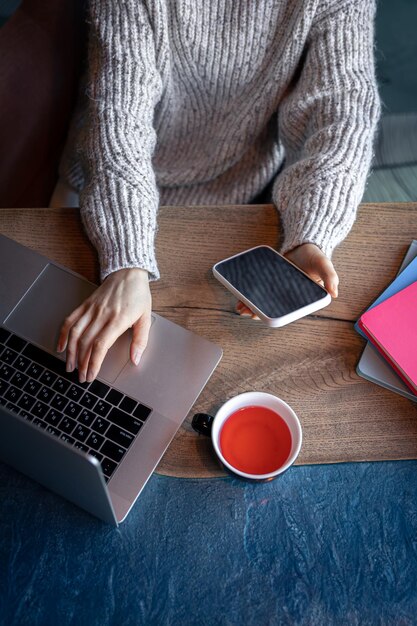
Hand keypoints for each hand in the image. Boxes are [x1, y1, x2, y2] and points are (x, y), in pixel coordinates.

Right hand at [57, 268, 150, 382]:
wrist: (128, 271)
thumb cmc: (138, 294)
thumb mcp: (146, 318)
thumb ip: (140, 340)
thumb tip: (136, 360)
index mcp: (118, 320)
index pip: (100, 345)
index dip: (93, 363)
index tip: (91, 375)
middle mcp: (102, 314)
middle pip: (86, 343)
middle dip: (82, 363)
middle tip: (82, 377)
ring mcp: (91, 309)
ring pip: (75, 333)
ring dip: (70, 352)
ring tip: (70, 366)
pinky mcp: (85, 304)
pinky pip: (70, 320)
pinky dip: (63, 334)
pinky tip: (61, 346)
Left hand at [236, 243, 337, 317]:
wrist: (303, 244)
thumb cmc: (315, 256)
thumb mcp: (324, 265)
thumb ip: (330, 277)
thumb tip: (334, 293)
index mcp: (301, 298)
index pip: (287, 311)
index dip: (275, 315)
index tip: (264, 317)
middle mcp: (288, 296)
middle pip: (272, 307)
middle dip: (259, 312)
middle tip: (246, 312)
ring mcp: (277, 288)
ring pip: (263, 300)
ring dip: (252, 304)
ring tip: (240, 307)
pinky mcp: (269, 280)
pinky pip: (258, 289)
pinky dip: (250, 293)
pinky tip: (241, 295)